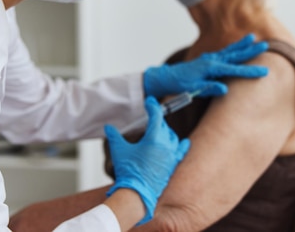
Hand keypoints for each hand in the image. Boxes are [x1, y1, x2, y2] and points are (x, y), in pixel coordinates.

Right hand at [105, 97, 189, 224]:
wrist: (137, 193)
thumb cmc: (128, 171)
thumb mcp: (119, 150)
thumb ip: (114, 136)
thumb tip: (108, 127)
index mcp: (154, 138)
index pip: (156, 116)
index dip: (152, 106)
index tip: (149, 101)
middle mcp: (165, 145)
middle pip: (164, 125)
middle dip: (156, 120)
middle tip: (149, 117)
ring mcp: (171, 155)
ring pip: (172, 136)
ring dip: (165, 131)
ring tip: (157, 131)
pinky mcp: (172, 165)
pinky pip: (180, 151)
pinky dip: (182, 145)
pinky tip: (185, 142)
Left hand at [143, 33, 268, 97]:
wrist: (167, 78)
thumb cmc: (180, 85)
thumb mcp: (193, 89)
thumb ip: (209, 88)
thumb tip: (225, 89)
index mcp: (210, 68)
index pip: (234, 70)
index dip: (250, 71)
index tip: (264, 71)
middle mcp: (211, 60)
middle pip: (235, 55)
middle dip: (250, 51)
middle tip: (265, 45)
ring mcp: (209, 59)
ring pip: (229, 51)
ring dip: (241, 45)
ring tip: (252, 37)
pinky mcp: (207, 60)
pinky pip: (223, 53)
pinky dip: (232, 49)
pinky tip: (237, 46)